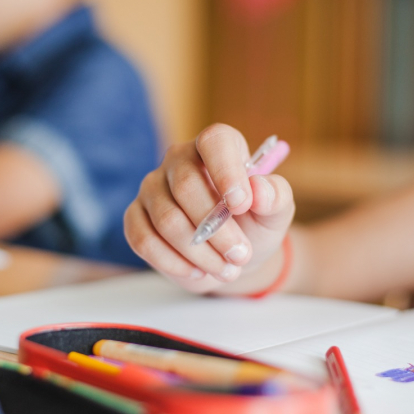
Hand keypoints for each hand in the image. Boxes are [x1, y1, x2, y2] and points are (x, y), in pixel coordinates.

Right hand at [124, 124, 294, 293]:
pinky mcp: (136, 216)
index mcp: (217, 146)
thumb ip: (276, 197)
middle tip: (241, 255)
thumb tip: (258, 189)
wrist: (232, 255)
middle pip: (186, 186)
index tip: (241, 205)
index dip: (226, 171)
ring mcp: (152, 187)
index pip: (215, 142)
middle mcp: (179, 159)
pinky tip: (196, 271)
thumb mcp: (277, 213)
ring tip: (226, 269)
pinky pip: (143, 239)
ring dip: (199, 252)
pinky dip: (173, 262)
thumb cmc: (255, 224)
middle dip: (217, 229)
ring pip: (166, 220)